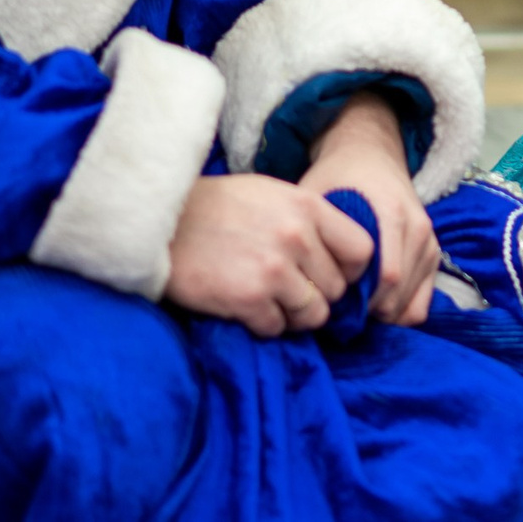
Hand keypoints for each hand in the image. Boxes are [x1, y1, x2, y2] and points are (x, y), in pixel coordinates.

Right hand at [164, 174, 372, 334]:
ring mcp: (274, 270)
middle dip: (316, 295)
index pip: (362, 251)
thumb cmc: (217, 208)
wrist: (160, 222)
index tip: (329, 275)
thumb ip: (307, 220)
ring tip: (267, 300)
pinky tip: (244, 306)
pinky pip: (277, 328)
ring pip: (313, 314)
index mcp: (307, 207)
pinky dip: (263, 324)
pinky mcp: (249, 299)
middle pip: (336, 289)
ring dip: (292, 315)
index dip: (349, 270)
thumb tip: (339, 258)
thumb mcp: (271, 195)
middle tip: (287, 290)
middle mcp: (297, 237)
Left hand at [298, 92, 441, 326]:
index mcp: (391, 213)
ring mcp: (429, 241)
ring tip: (353, 308)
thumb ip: (313, 235)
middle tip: (337, 312)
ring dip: (381, 315)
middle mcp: (417, 227)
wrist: (370, 154)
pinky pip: (423, 302)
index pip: (386, 277)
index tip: (330, 304)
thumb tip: (305, 284)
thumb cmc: (338, 178)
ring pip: (410, 304)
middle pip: (397, 293)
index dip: (358, 302)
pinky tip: (374, 306)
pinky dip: (399, 312)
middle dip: (367, 313)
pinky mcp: (433, 252)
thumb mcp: (317, 198)